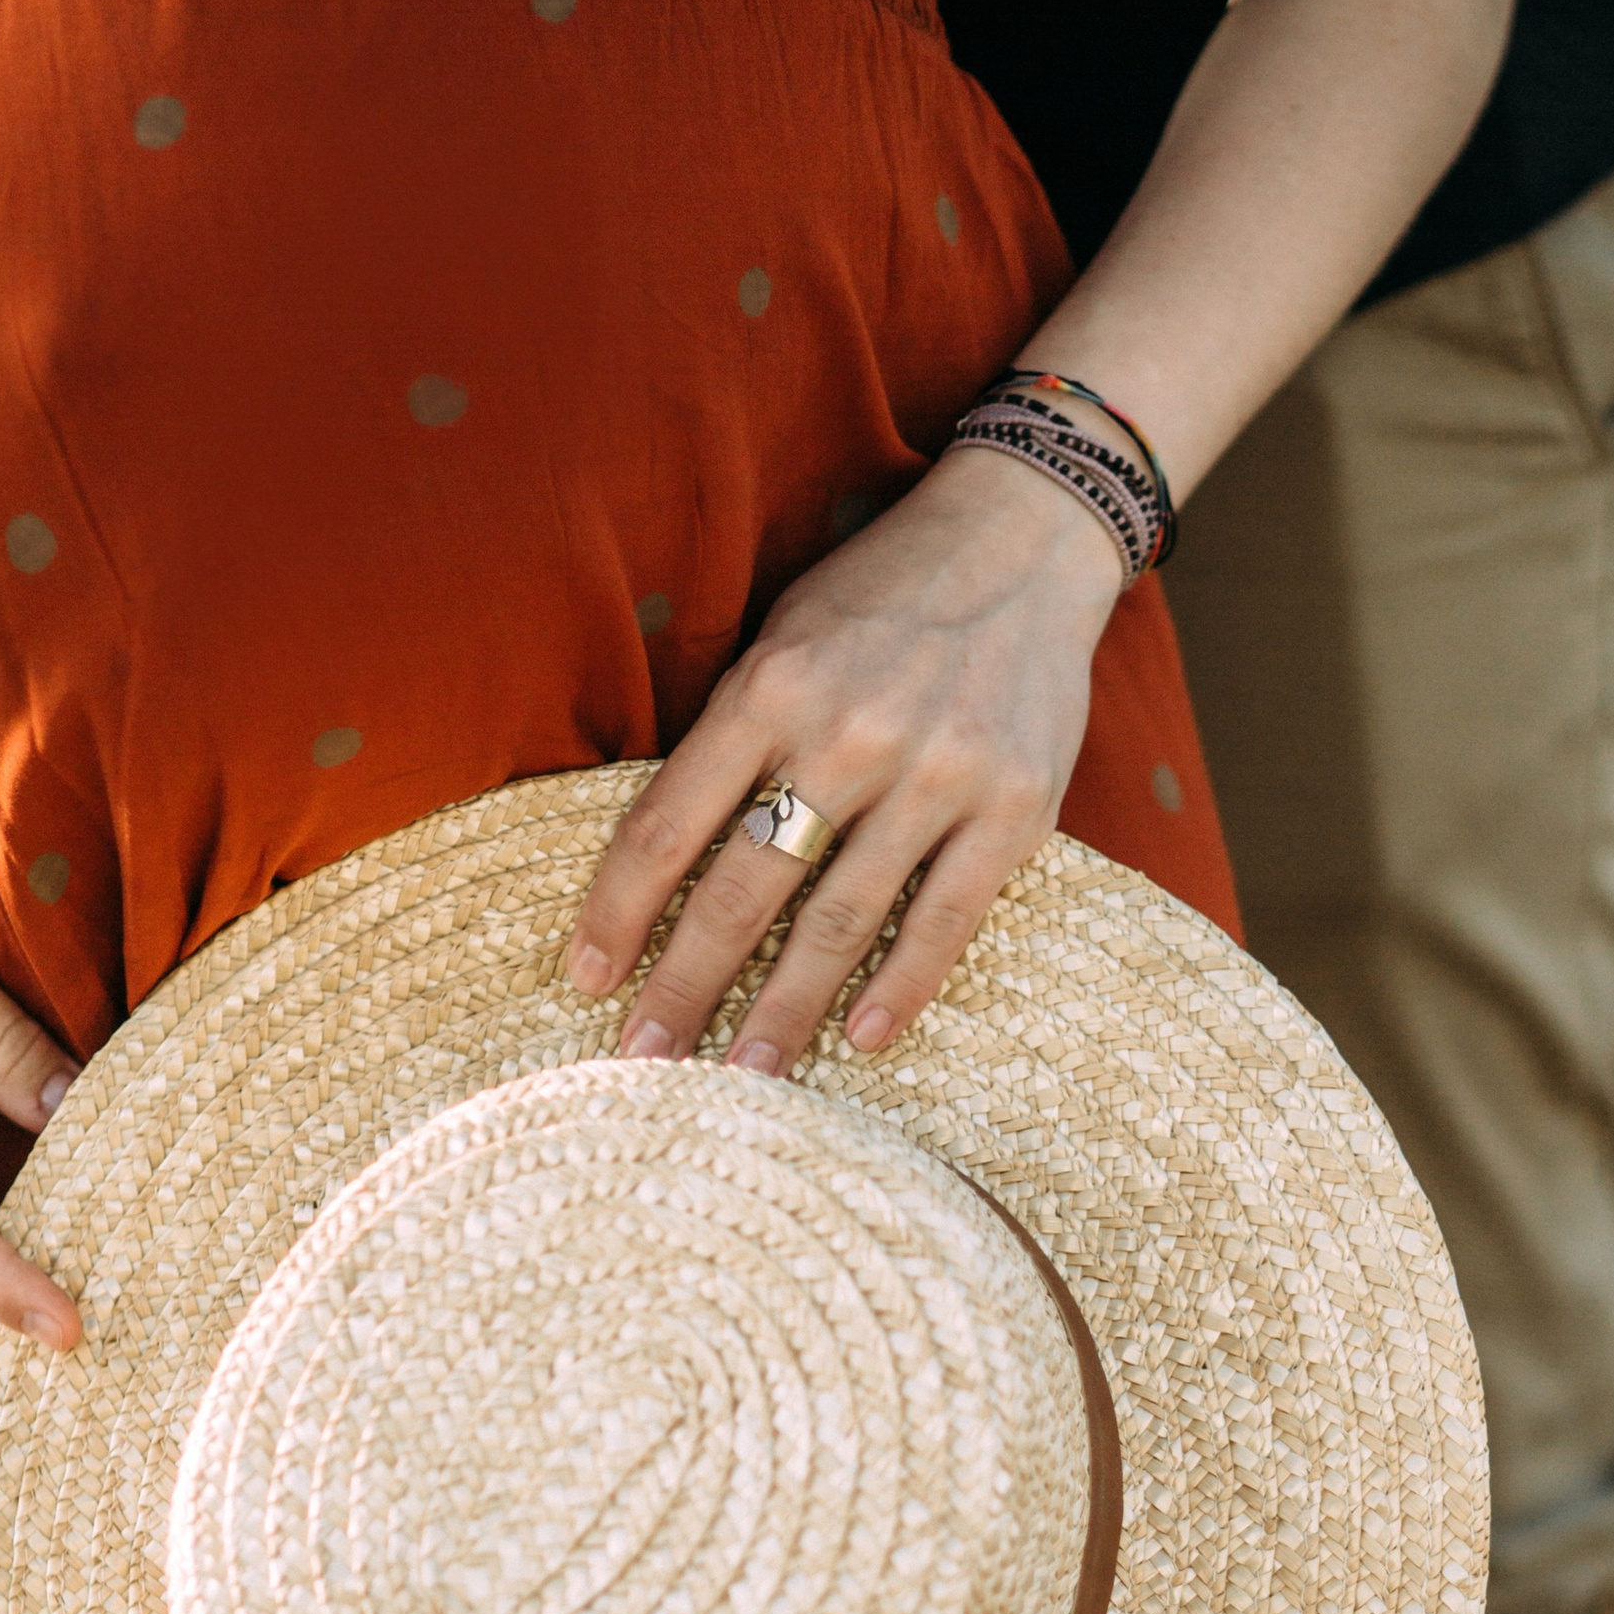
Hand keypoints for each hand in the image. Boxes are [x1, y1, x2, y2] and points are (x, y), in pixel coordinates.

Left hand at [567, 446, 1122, 1074]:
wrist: (1026, 536)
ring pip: (837, 921)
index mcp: (770, 688)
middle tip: (642, 1063)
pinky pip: (944, 920)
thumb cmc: (880, 596)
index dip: (618, 912)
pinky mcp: (1012, 808)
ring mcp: (936, 776)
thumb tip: (660, 858)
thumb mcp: (780, 635)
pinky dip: (899, 989)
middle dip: (683, 985)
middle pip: (742, 889)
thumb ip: (730, 734)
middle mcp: (848, 735)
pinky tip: (857, 1041)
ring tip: (740, 1078)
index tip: (587, 981)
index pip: (667, 825)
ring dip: (780, 1009)